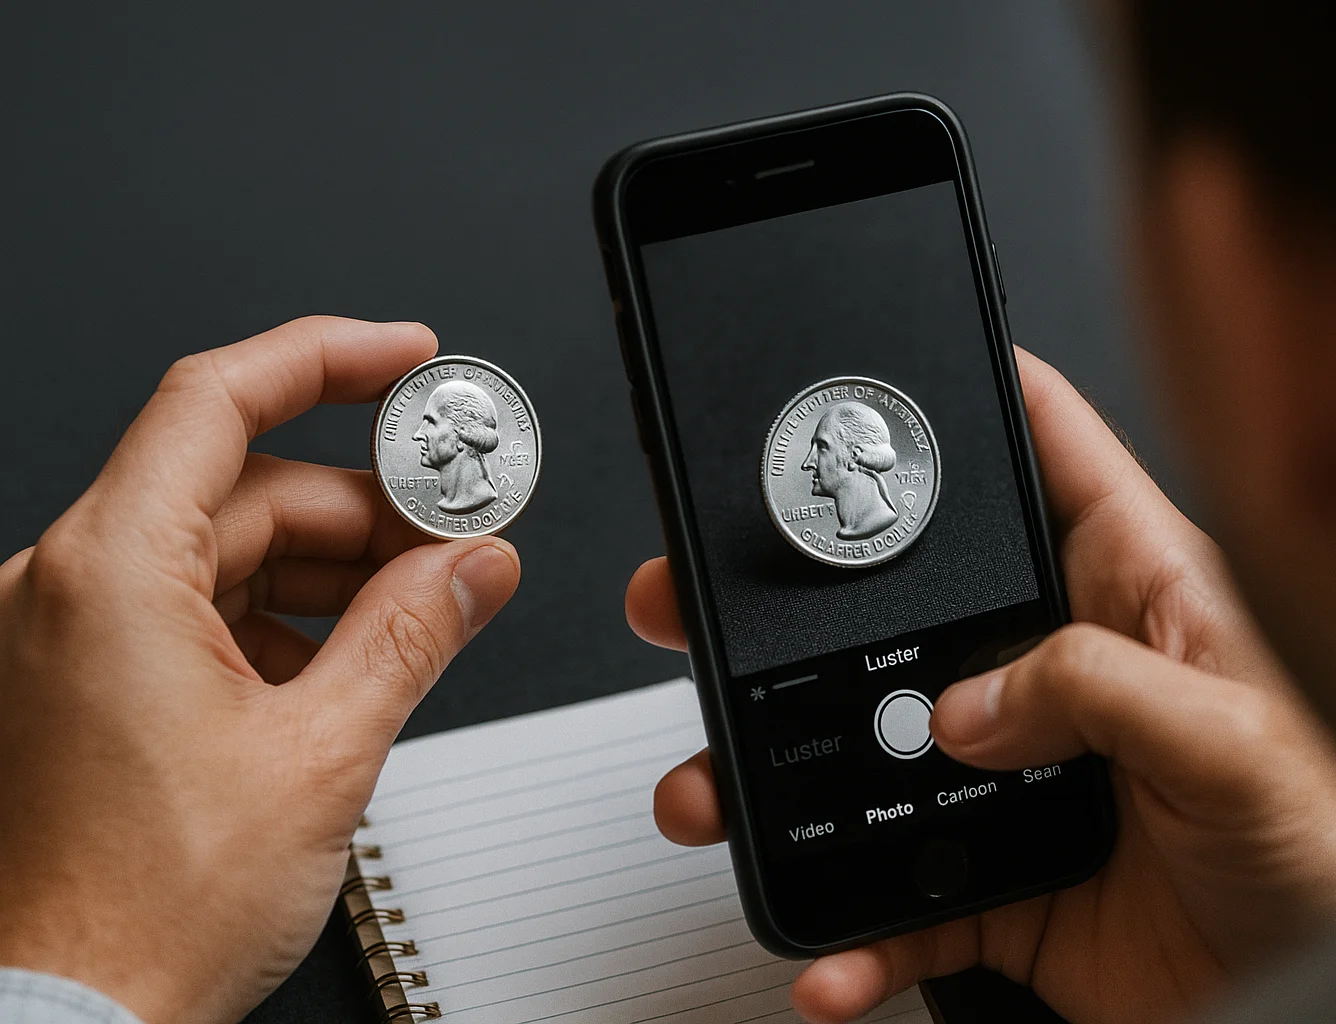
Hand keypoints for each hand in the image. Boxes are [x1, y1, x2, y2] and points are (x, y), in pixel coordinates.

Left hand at [0, 318, 520, 1022]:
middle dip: (365, 505)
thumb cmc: (143, 914)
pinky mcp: (84, 686)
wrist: (65, 1019)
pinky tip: (349, 659)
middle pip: (244, 486)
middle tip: (458, 534)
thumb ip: (413, 633)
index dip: (327, 360)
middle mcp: (68, 590)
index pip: (218, 400)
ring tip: (422, 604)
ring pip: (225, 549)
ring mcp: (68, 639)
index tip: (404, 359)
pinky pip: (195, 608)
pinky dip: (281, 616)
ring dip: (332, 567)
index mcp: (109, 576)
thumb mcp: (322, 755)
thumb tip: (475, 567)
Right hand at [630, 347, 1335, 1023]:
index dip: (965, 402)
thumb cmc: (1333, 846)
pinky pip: (899, 895)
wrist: (1328, 993)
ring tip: (717, 792)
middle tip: (706, 605)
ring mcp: (1016, 773)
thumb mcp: (1237, 736)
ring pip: (869, 754)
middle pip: (905, 611)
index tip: (873, 388)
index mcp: (1132, 593)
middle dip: (797, 607)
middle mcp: (1060, 672)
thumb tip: (967, 701)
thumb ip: (1099, 689)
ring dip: (782, 781)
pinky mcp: (1001, 875)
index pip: (1044, 455)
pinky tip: (828, 951)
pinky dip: (853, 929)